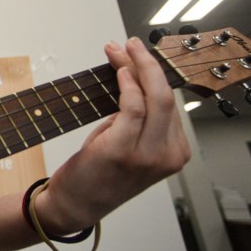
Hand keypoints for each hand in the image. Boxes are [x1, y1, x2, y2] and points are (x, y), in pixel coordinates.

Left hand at [36, 37, 190, 232]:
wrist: (75, 207)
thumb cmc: (99, 175)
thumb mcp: (129, 146)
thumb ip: (139, 120)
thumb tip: (132, 78)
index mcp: (175, 154)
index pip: (170, 103)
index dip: (153, 72)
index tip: (136, 52)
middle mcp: (167, 156)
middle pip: (166, 96)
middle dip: (147, 63)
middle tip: (130, 43)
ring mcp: (148, 156)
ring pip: (154, 98)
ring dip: (135, 66)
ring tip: (118, 49)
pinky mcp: (122, 152)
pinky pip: (133, 109)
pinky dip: (128, 85)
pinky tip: (119, 71)